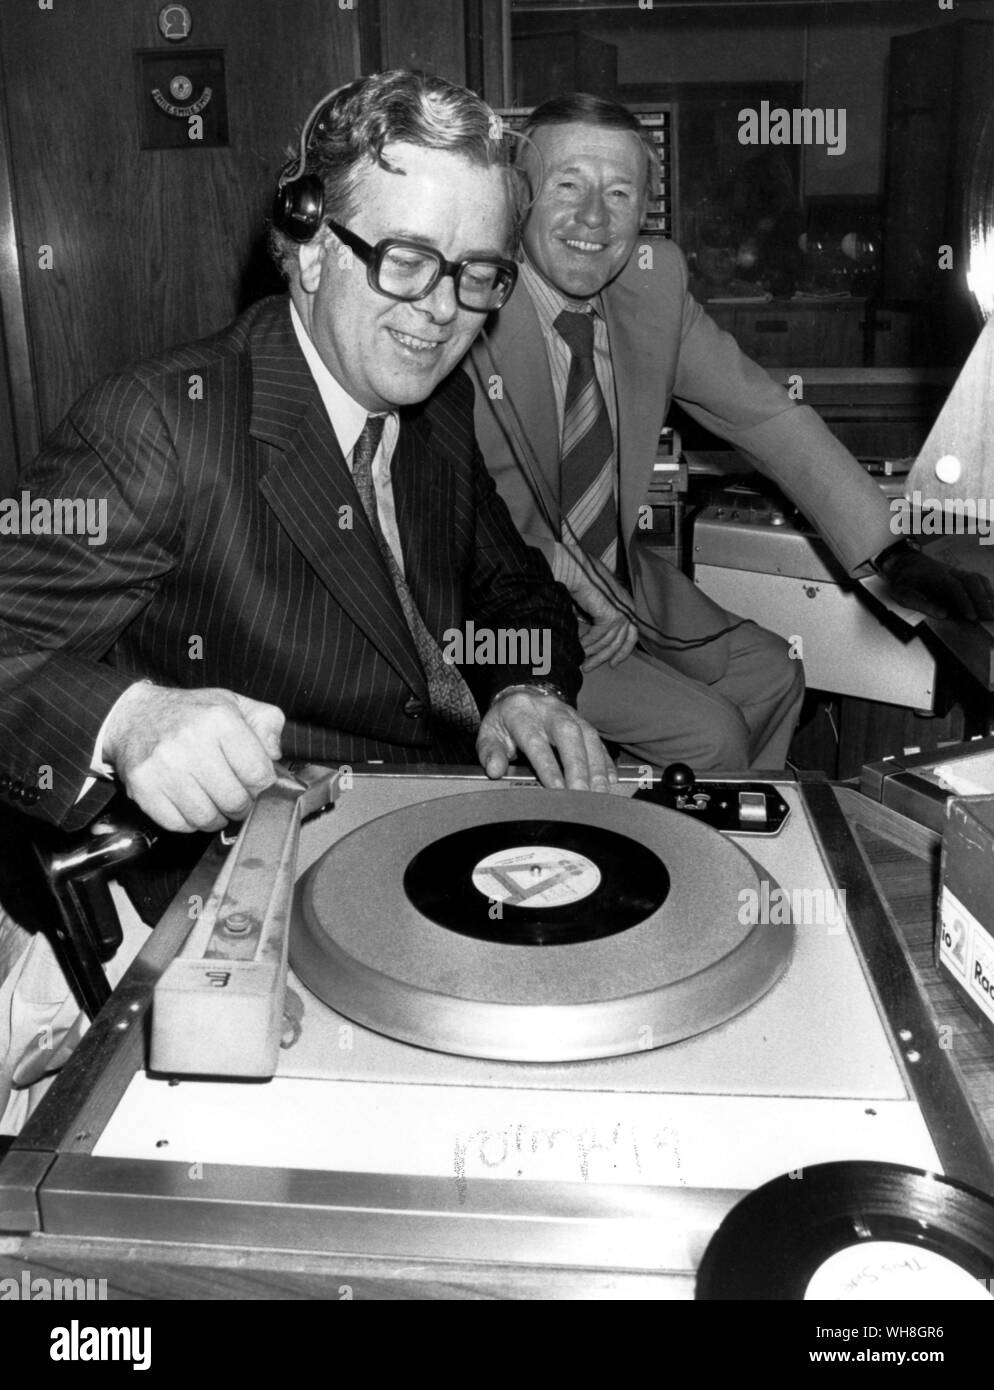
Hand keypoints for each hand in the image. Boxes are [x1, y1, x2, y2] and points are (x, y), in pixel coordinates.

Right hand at [102, 684, 284, 832]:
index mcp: (219, 719)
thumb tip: (275, 755)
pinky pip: (180, 825)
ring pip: (208, 818)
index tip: (256, 784)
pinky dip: (191, 821)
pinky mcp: (144, 787)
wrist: (135, 717)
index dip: (263, 785)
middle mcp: (190, 741)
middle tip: (236, 796)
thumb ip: (267, 724)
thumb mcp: (235, 704)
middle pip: (235, 800)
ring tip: (214, 800)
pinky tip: (191, 802)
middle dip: (241, 804)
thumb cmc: (190, 715)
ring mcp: (164, 767)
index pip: (258, 774)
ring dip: (217, 816)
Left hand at [476, 691, 616, 791]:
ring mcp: (570, 714)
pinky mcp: (583, 722)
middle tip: (581, 793)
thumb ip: (490, 753)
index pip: (535, 740)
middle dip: (577, 765)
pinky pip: (598, 741)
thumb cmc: (504, 723)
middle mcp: (549, 710)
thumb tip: (495, 770)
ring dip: (595, 766)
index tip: (556, 788)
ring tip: (599, 793)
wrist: (521, 696)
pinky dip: (605, 762)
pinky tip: (610, 781)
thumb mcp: (488, 735)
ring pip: (588, 736)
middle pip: (568, 734)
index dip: (547, 765)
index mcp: (521, 712)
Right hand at [568, 554, 638, 671]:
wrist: (576, 569)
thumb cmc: (581, 581)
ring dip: (594, 653)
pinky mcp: (610, 615)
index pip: (631, 633)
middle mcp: (628, 607)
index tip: (613, 664)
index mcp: (627, 604)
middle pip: (622, 640)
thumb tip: (592, 640)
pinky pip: (599, 636)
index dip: (623, 650)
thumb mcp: (594, 603)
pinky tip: (579, 648)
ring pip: (609, 641)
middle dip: (606, 656)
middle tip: (591, 667)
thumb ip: (597, 619)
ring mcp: (621, 611)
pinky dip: (588, 644)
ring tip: (582, 661)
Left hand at [877, 544, 993, 622]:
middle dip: (981, 599)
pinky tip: (990, 602)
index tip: (972, 617)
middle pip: (970, 580)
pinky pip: (976, 579)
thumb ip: (921, 604)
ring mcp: (955, 571)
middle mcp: (948, 571)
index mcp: (933, 576)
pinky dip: (986, 589)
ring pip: (976, 578)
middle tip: (988, 617)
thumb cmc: (902, 580)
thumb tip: (943, 614)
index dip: (965, 601)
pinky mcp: (958, 575)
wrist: (902, 563)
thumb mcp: (902, 594)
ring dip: (987, 594)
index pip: (954, 586)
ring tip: (992, 612)